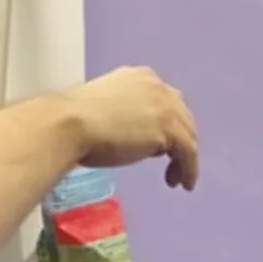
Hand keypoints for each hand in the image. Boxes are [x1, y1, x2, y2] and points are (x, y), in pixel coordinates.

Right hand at [66, 66, 198, 189]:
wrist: (72, 124)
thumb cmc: (78, 121)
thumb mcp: (108, 109)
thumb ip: (126, 114)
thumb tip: (134, 134)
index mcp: (140, 77)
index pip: (165, 101)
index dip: (168, 124)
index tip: (161, 145)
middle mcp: (157, 86)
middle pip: (182, 116)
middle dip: (181, 140)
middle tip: (174, 163)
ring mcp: (165, 106)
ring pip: (188, 135)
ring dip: (186, 159)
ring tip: (177, 179)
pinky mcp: (168, 129)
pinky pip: (189, 153)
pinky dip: (190, 170)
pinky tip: (184, 184)